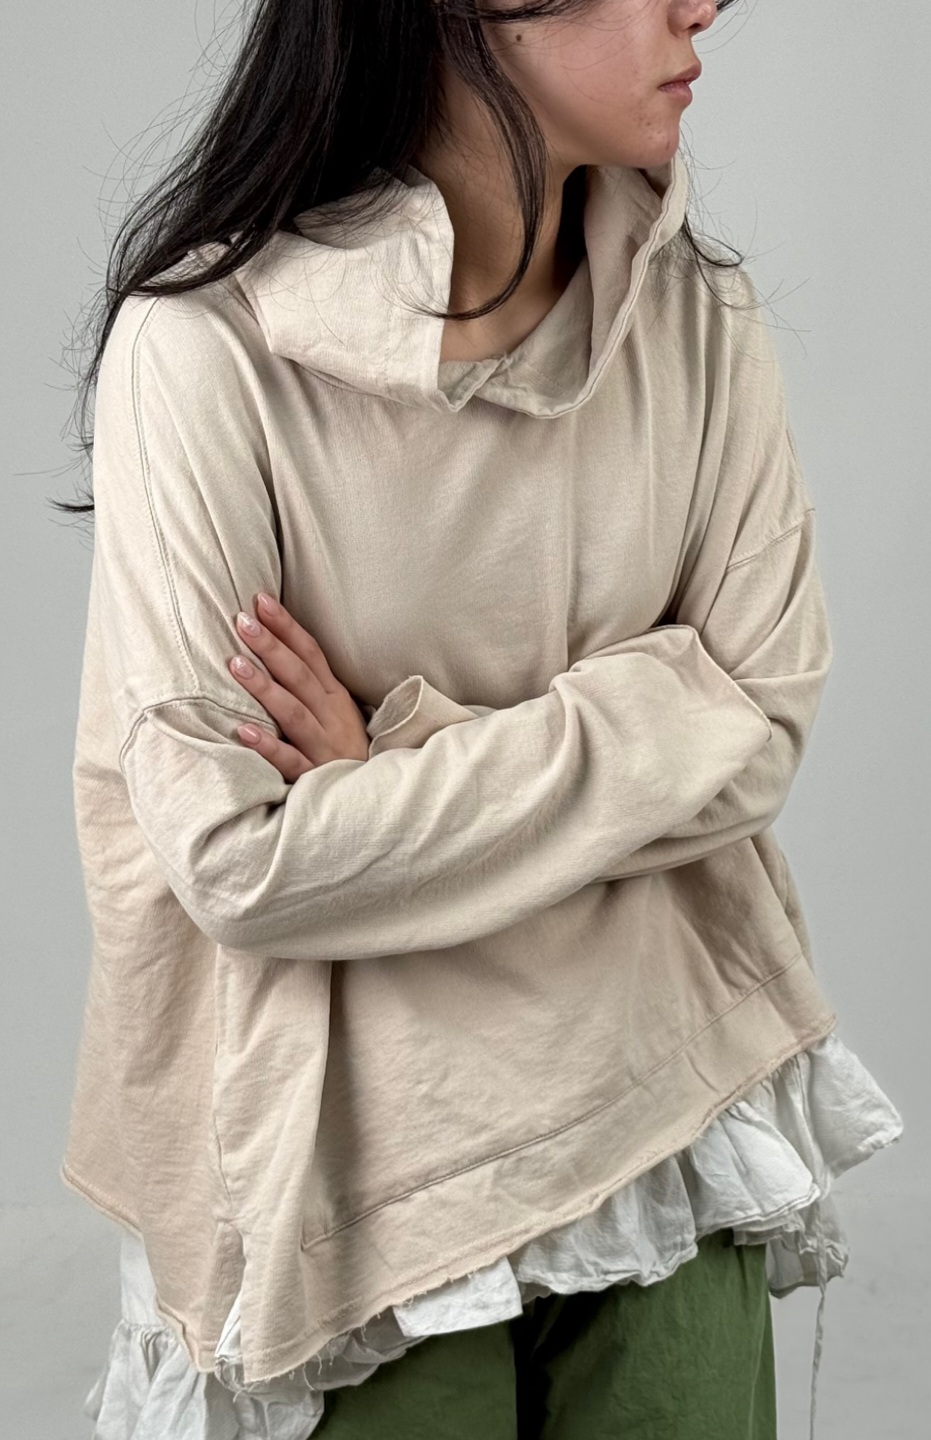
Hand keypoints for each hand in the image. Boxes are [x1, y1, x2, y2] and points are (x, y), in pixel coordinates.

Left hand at [227, 592, 369, 778]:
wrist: (373, 797)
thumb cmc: (343, 749)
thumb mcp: (335, 711)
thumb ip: (308, 684)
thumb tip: (271, 646)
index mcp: (335, 696)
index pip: (311, 653)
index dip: (286, 626)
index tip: (260, 600)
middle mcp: (331, 716)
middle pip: (300, 676)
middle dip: (272, 647)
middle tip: (242, 621)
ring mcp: (324, 746)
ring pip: (294, 713)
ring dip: (265, 688)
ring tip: (236, 665)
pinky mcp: (315, 777)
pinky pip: (291, 761)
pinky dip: (269, 746)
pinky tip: (244, 731)